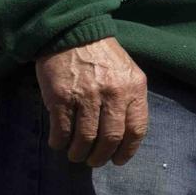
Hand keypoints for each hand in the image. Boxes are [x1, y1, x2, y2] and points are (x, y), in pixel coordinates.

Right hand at [35, 38, 148, 166]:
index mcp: (134, 88)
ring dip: (79, 153)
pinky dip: (60, 143)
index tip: (118, 160)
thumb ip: (130, 99)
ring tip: (76, 154)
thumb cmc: (102, 56)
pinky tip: (59, 143)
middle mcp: (113, 94)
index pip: (136, 129)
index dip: (127, 150)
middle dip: (102, 157)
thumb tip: (126, 134)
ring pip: (85, 139)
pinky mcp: (62, 98)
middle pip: (111, 139)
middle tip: (94, 160)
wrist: (73, 33)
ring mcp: (87, 96)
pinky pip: (62, 131)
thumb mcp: (127, 72)